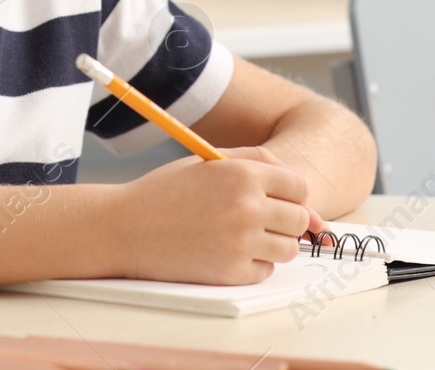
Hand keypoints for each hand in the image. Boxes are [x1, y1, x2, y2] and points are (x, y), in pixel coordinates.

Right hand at [110, 144, 313, 285]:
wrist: (125, 227)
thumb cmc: (167, 192)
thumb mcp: (210, 162)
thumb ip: (260, 167)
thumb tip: (310, 205)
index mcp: (242, 175)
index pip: (299, 187)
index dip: (288, 194)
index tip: (273, 199)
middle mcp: (247, 207)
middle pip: (298, 220)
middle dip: (282, 220)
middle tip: (251, 219)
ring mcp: (240, 242)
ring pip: (287, 249)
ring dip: (270, 243)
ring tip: (237, 234)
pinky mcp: (230, 272)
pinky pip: (264, 270)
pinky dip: (251, 264)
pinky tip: (223, 250)